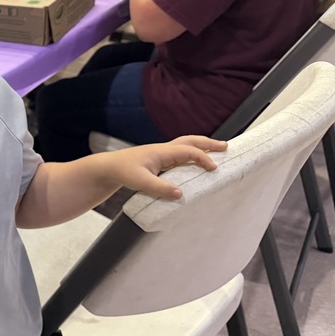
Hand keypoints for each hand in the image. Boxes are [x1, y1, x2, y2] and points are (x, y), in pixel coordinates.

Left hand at [111, 136, 226, 198]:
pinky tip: (196, 162)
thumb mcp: (140, 182)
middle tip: (226, 147)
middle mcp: (164, 150)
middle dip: (208, 143)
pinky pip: (180, 153)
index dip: (203, 159)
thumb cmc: (123, 171)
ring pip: (186, 145)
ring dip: (201, 146)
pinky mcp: (159, 160)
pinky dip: (192, 154)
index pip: (189, 151)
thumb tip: (180, 194)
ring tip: (216, 150)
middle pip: (190, 141)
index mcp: (162, 152)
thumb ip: (159, 188)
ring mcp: (161, 153)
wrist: (108, 167)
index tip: (214, 169)